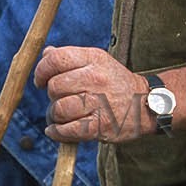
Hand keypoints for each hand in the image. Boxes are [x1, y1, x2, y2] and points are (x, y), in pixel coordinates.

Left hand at [34, 45, 154, 144]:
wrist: (145, 104)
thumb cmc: (115, 81)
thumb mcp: (98, 61)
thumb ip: (71, 57)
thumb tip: (46, 53)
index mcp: (93, 59)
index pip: (56, 59)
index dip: (41, 70)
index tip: (40, 81)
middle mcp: (96, 79)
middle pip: (54, 87)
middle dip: (52, 95)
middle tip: (60, 98)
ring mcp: (98, 103)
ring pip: (58, 110)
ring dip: (54, 115)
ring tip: (62, 115)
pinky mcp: (100, 126)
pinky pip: (67, 130)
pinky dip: (57, 132)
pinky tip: (56, 130)